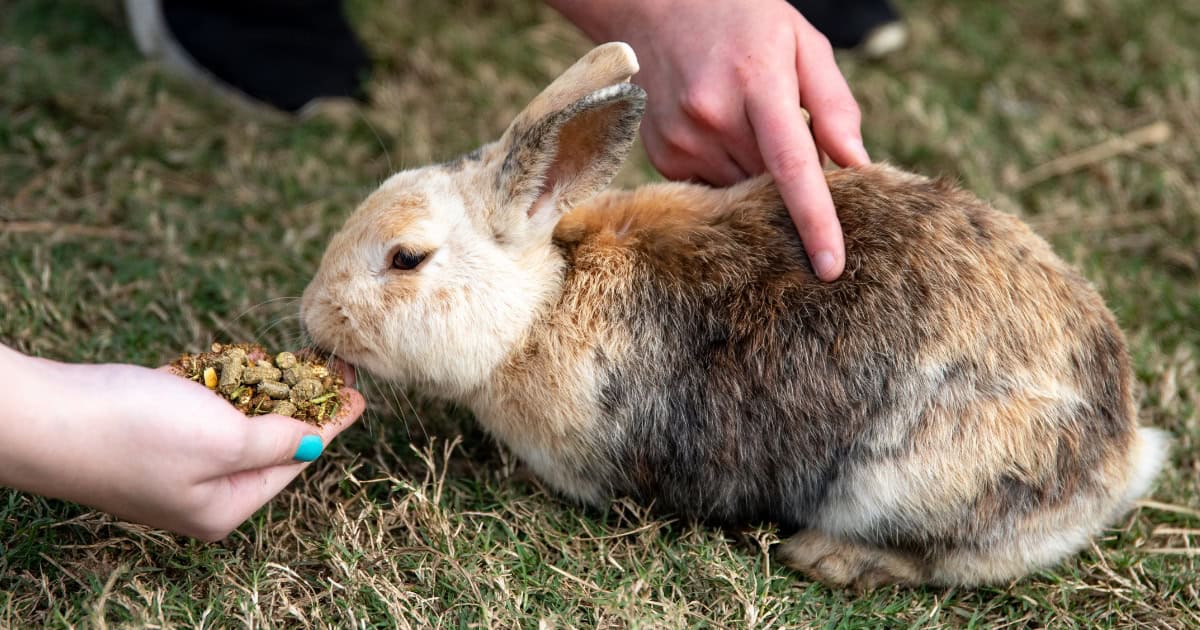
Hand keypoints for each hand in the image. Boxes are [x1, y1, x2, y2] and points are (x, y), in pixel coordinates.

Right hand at [0, 346, 364, 540]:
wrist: (42, 416)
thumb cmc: (135, 431)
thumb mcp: (224, 437)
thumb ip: (276, 441)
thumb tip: (313, 442)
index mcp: (225, 506)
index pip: (296, 461)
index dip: (331, 422)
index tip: (360, 391)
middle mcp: (201, 493)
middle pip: (269, 441)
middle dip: (302, 401)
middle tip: (334, 366)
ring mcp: (171, 463)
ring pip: (234, 420)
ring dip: (264, 389)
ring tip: (300, 360)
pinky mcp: (145, 432)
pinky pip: (199, 407)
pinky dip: (221, 384)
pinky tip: (243, 363)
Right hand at [548, 0, 869, 280]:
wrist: (654, 7)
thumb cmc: (741, 18)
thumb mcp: (800, 40)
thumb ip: (833, 103)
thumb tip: (857, 164)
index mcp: (757, 82)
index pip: (791, 167)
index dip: (815, 220)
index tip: (830, 267)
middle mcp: (712, 117)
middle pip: (770, 188)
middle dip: (792, 184)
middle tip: (793, 142)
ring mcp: (681, 141)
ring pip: (740, 194)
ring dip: (759, 180)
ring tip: (752, 126)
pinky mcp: (663, 157)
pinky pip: (712, 189)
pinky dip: (729, 173)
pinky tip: (723, 133)